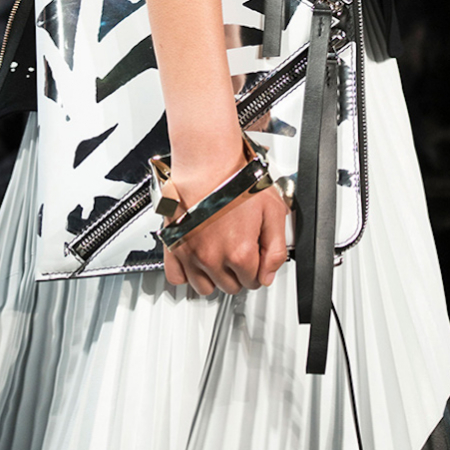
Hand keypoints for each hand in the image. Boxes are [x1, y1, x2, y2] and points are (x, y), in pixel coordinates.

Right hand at [164, 178, 287, 295]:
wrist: (209, 161)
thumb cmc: (237, 179)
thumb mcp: (273, 211)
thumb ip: (275, 249)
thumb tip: (268, 275)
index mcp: (241, 253)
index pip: (255, 281)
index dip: (258, 267)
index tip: (255, 253)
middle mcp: (214, 258)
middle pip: (231, 286)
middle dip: (238, 273)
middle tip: (238, 249)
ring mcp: (191, 253)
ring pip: (205, 288)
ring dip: (214, 277)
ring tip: (218, 255)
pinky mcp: (173, 245)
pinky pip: (176, 278)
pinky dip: (186, 274)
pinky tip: (196, 260)